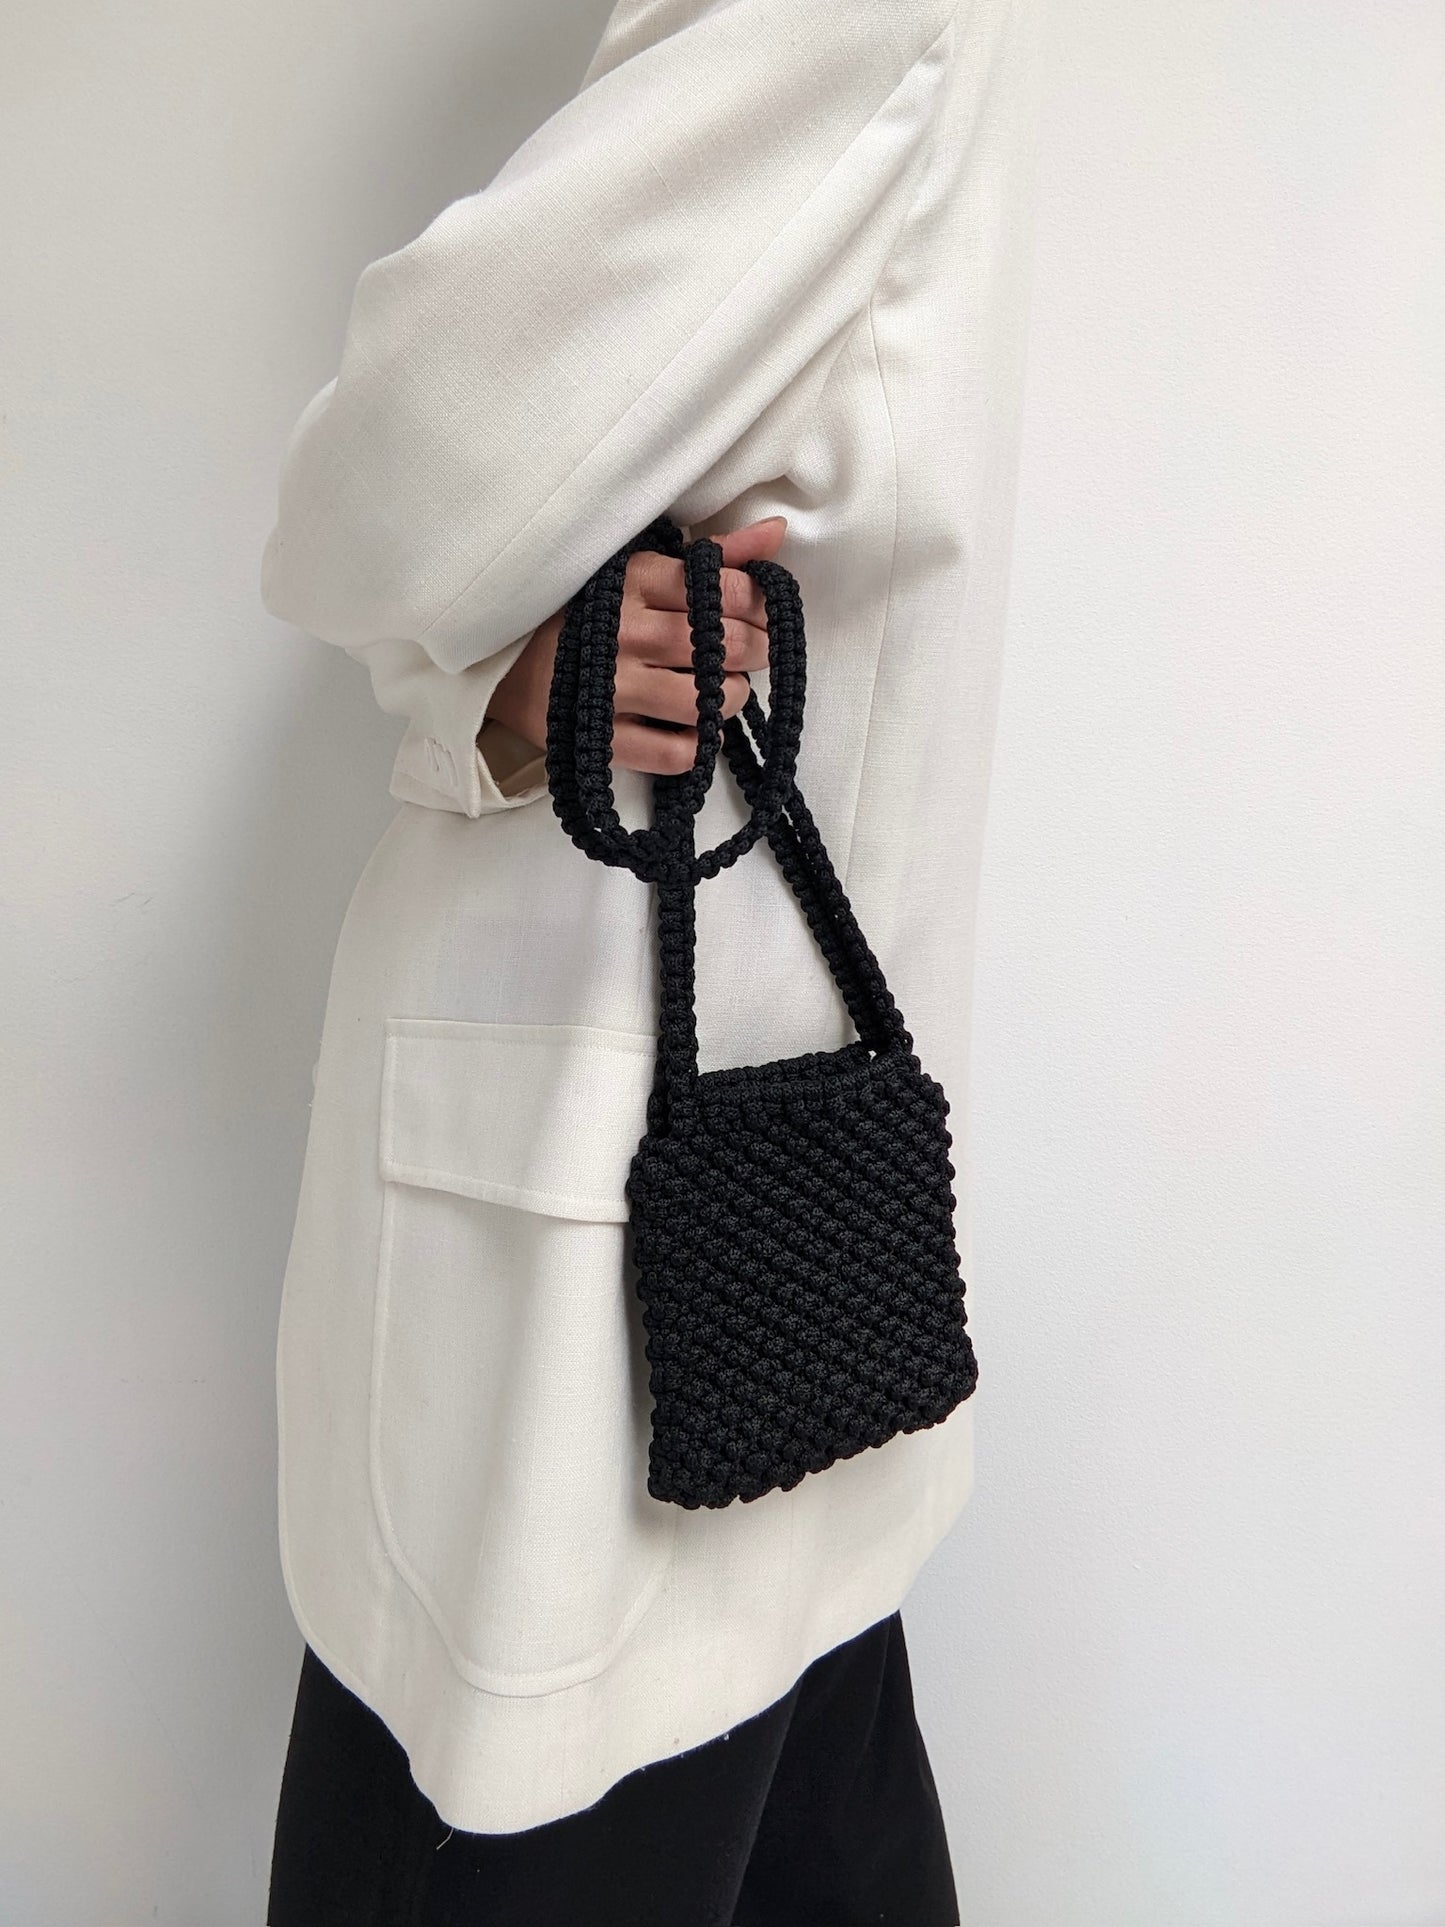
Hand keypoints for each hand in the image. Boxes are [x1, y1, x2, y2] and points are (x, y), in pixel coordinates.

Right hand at [484, 516, 787, 775]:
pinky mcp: (602, 739)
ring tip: (720, 692)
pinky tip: (691, 727)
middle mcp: (625, 633)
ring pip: (706, 701)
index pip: (724, 590)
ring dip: (729, 699)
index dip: (758, 606)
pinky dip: (696, 745)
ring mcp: (612, 689)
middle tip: (747, 654)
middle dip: (754, 652)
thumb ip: (712, 554)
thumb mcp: (640, 571)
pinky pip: (674, 753)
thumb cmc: (587, 614)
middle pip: (723, 646)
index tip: (755, 615)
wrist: (502, 668)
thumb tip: (776, 532)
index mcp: (634, 581)